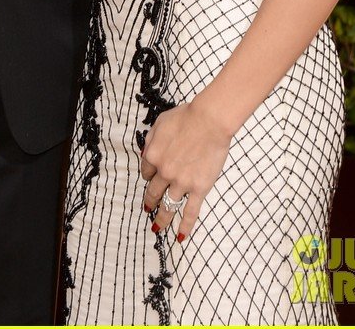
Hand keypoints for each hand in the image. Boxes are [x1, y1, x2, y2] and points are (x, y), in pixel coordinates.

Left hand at [140, 99, 230, 240]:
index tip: (152, 176)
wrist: (209, 121)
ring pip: (168, 206)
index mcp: (153, 156)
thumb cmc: (186, 117)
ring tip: (157, 226)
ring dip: (162, 218)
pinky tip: (180, 237)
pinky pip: (190, 212)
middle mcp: (165, 172)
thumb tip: (145, 154)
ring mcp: (181, 183)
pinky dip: (185, 226)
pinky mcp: (199, 189)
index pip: (146, 171)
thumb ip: (151, 140)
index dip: (148, 174)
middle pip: (153, 191)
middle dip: (149, 201)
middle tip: (147, 207)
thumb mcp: (160, 123)